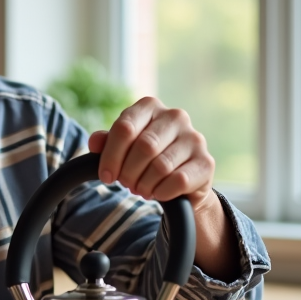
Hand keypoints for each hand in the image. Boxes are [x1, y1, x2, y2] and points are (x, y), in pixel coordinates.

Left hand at [88, 96, 217, 213]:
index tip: (106, 176)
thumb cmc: (145, 159)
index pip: (124, 128)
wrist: (180, 182)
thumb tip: (94, 142)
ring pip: (160, 166)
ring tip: (142, 189)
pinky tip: (159, 193)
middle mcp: (175, 116)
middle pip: (143, 147)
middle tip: (127, 184)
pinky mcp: (206, 162)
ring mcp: (194, 138)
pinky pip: (178, 181)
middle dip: (129, 172)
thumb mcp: (122, 148)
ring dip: (145, 184)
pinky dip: (162, 192)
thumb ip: (106, 142)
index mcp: (150, 106)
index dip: (111, 156)